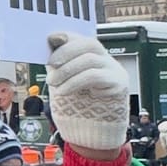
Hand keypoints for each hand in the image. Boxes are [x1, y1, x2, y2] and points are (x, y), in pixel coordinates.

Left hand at [46, 31, 128, 157]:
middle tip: (50, 64)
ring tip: (53, 83)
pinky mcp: (118, 84)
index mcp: (93, 55)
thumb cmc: (78, 103)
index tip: (51, 39)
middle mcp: (107, 59)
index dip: (67, 35)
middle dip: (67, 52)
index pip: (82, 37)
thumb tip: (48, 44)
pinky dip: (75, 82)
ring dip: (67, 70)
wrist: (93, 130)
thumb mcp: (64, 79)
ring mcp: (114, 70)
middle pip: (89, 44)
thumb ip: (59, 63)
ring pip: (90, 60)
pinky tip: (63, 90)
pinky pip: (95, 76)